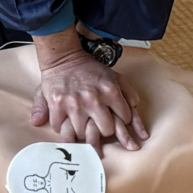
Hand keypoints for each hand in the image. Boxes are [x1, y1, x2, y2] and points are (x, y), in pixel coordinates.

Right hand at [28, 41, 145, 152]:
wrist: (63, 58)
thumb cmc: (89, 69)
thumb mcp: (114, 75)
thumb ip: (129, 92)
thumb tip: (135, 106)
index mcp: (110, 91)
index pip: (125, 119)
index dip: (122, 119)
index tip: (116, 117)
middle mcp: (94, 100)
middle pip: (106, 131)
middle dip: (104, 129)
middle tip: (99, 124)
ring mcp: (74, 105)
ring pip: (84, 134)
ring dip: (83, 132)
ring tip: (82, 126)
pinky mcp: (57, 107)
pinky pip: (61, 129)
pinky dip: (62, 129)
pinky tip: (66, 123)